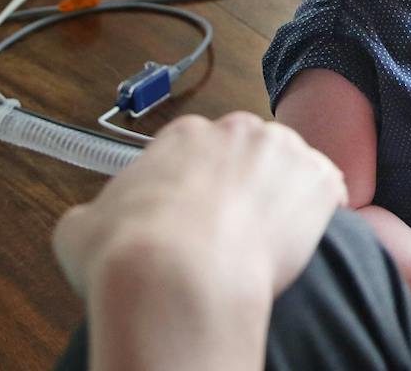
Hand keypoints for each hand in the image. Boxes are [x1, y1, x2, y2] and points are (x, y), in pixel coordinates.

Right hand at [53, 114, 343, 366]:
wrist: (176, 279)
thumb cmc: (126, 254)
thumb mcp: (81, 228)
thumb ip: (97, 212)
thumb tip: (93, 221)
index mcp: (184, 136)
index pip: (201, 153)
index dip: (200, 188)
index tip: (198, 215)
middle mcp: (237, 131)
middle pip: (249, 155)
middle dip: (243, 187)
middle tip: (232, 231)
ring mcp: (284, 151)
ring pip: (289, 170)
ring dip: (282, 198)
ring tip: (267, 242)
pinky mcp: (320, 179)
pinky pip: (329, 191)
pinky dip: (322, 213)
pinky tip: (303, 243)